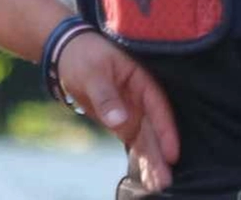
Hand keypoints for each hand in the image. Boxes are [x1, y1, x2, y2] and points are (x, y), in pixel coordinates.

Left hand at [56, 31, 180, 190]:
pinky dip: (140, 159)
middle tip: (166, 180)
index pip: (159, 109)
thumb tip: (120, 121)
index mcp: (142, 81)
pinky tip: (147, 178)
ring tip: (159, 186)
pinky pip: (134, 143)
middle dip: (160, 155)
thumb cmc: (84, 56)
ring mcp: (133, 111)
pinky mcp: (121, 122)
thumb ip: (106, 97)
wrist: (68, 54)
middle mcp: (142, 99)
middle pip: (155, 130)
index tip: (172, 154)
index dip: (167, 131)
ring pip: (146, 140)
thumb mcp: (94, 72)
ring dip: (152, 162)